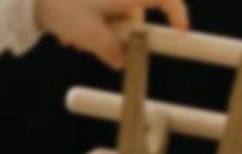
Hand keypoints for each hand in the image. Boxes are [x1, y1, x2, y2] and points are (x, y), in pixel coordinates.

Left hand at [36, 0, 189, 68]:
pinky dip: (89, 21)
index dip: (176, 14)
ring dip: (100, 31)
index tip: (181, 33)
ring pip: (114, 14)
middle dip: (120, 35)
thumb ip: (110, 50)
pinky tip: (69, 28)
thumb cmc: (61, 4)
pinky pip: (99, 9)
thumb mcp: (88, 35)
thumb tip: (121, 60)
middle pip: (134, 14)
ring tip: (74, 38)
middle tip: (98, 47)